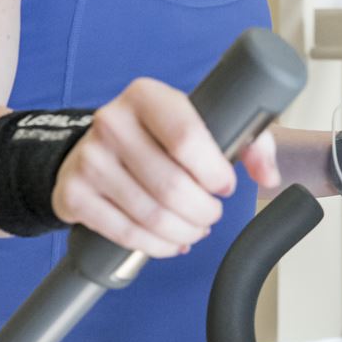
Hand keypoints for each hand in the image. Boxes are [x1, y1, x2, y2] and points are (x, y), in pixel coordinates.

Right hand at [50, 78, 280, 259]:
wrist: (91, 150)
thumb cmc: (155, 137)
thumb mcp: (201, 123)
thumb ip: (248, 141)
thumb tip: (267, 174)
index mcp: (145, 95)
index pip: (186, 136)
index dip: (214, 171)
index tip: (225, 185)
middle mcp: (111, 122)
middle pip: (172, 185)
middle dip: (204, 211)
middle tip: (211, 213)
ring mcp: (89, 160)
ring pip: (152, 215)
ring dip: (185, 232)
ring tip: (194, 229)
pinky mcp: (74, 194)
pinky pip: (127, 233)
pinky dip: (157, 246)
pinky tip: (170, 241)